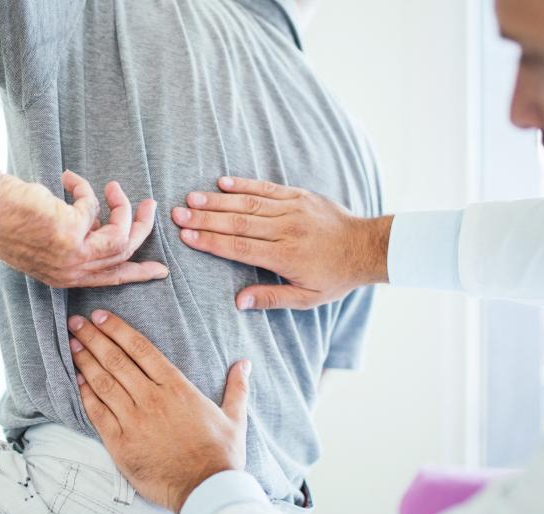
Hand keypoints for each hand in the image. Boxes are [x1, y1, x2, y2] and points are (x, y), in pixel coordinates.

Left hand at [0, 170, 168, 287]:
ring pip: (121, 235)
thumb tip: (97, 221)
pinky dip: (84, 188)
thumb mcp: (47, 236)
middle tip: (150, 206)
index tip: (160, 271)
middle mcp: (71, 272)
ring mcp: (73, 256)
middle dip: (143, 229)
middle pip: (125, 255)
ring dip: (123, 207)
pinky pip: (94, 207)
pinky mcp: (72, 233)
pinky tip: (67, 177)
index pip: (110, 279)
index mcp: (64, 277)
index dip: (138, 273)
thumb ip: (75, 235)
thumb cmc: (5, 216)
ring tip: (114, 186)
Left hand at [66, 310, 250, 513]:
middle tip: (76, 322)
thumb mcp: (234, 417)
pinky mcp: (120, 443)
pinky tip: (76, 380)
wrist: (206, 490)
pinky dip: (85, 394)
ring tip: (72, 344)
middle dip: (93, 338)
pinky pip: (98, 413)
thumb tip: (244, 363)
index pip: (141, 349)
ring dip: (85, 361)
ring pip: (104, 382)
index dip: (118, 329)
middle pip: (116, 360)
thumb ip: (237, 387)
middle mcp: (152, 398)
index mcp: (177, 387)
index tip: (100, 316)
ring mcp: (134, 420)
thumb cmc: (221, 455)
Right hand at [172, 176, 391, 309]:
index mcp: (285, 256)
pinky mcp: (299, 195)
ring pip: (248, 202)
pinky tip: (222, 182)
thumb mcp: (307, 298)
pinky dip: (244, 184)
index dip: (211, 241)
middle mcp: (286, 229)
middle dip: (205, 218)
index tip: (186, 236)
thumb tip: (237, 302)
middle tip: (177, 214)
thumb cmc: (335, 276)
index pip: (240, 247)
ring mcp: (292, 209)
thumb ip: (271, 299)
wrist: (367, 247)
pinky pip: (267, 188)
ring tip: (191, 198)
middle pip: (238, 222)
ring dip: (217, 200)